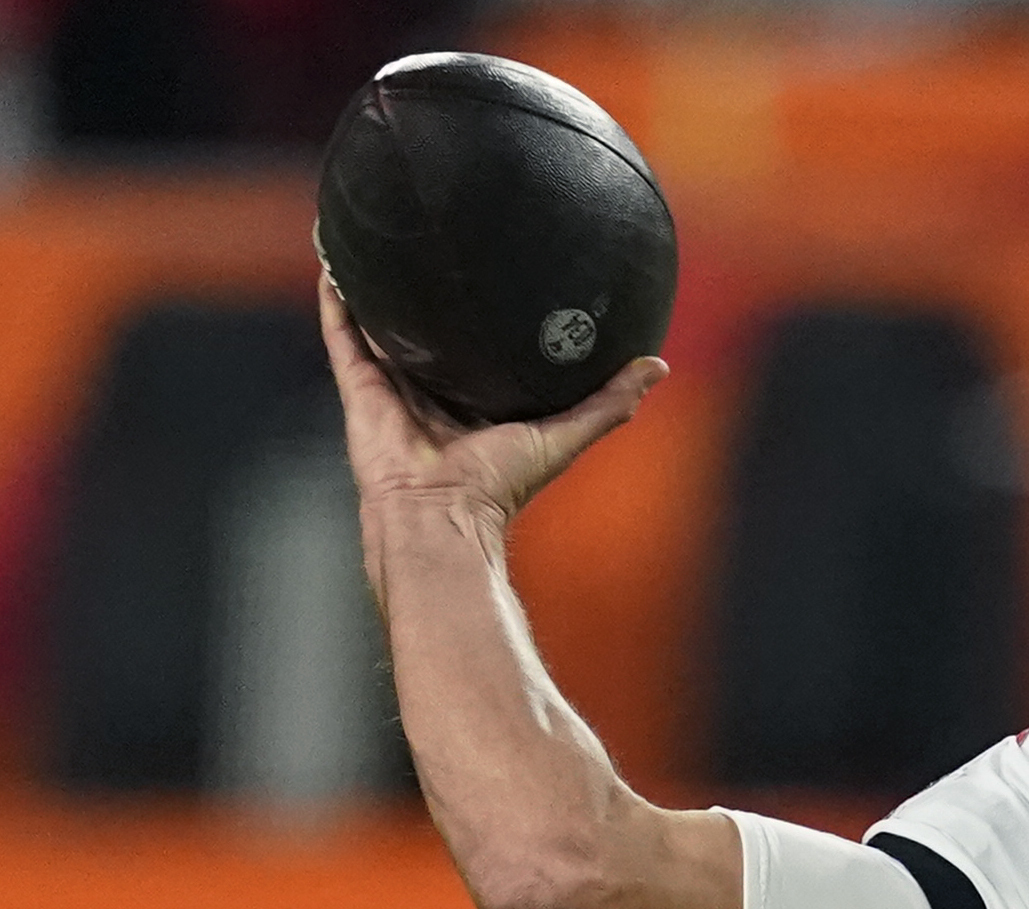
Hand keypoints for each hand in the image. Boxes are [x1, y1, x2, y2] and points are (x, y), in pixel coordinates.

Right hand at [318, 271, 665, 525]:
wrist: (441, 513)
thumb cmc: (501, 485)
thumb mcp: (566, 435)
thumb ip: (609, 403)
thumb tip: (657, 366)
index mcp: (476, 402)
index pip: (481, 350)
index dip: (487, 317)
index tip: (500, 271)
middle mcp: (433, 391)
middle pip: (429, 334)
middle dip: (428, 295)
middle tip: (434, 242)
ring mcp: (393, 388)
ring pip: (381, 327)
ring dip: (375, 288)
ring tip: (376, 239)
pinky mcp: (359, 388)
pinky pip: (344, 335)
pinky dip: (336, 301)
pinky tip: (334, 262)